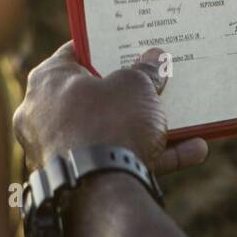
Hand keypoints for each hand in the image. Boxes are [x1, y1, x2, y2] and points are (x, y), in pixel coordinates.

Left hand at [13, 42, 207, 175]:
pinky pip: (117, 159)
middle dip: (132, 91)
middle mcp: (44, 114)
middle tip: (157, 80)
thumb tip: (155, 58)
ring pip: (111, 131)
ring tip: (187, 120)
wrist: (101, 192)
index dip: (106, 47)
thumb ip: (146, 70)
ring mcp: (59, 150)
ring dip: (152, 127)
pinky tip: (192, 151)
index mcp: (48, 81)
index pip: (76, 53)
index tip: (129, 44)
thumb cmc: (109, 123)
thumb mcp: (135, 86)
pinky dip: (152, 155)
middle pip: (96, 95)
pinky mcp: (77, 178)